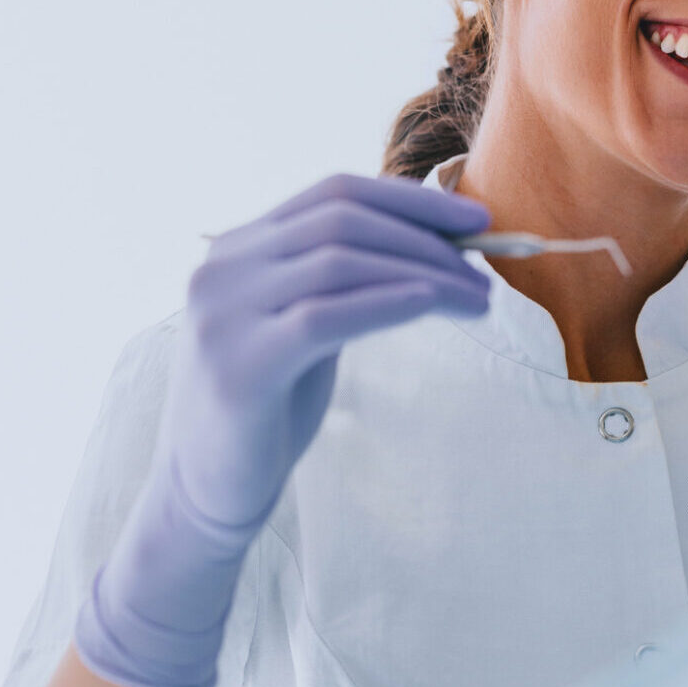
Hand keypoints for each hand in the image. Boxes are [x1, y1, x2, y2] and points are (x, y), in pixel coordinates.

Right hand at [75, 174, 491, 686]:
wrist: (202, 492)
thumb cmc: (266, 409)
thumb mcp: (301, 327)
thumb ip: (344, 283)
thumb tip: (435, 244)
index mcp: (236, 249)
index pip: (332, 193)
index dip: (409, 200)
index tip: (476, 221)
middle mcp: (221, 269)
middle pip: (340, 220)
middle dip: (424, 236)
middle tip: (484, 269)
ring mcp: (223, 315)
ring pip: (339, 263)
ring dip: (422, 273)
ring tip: (477, 300)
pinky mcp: (239, 365)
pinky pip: (327, 317)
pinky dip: (388, 303)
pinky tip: (432, 304)